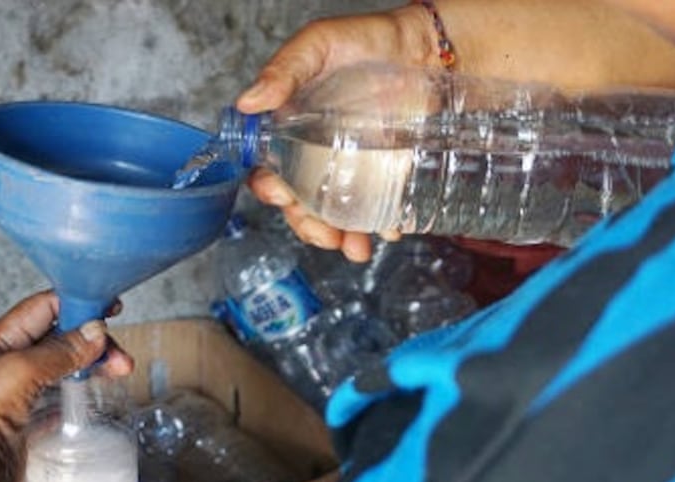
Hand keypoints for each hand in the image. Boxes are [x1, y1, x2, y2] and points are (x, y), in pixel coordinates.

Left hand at [0, 290, 132, 481]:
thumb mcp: (21, 369)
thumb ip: (61, 350)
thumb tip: (94, 332)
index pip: (42, 308)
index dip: (76, 304)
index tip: (109, 309)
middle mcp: (3, 364)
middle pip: (56, 340)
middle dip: (91, 343)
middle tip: (119, 356)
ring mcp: (13, 395)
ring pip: (59, 370)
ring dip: (89, 368)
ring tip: (118, 373)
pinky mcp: (22, 423)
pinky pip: (55, 402)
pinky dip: (74, 396)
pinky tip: (90, 399)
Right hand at [237, 4, 435, 261]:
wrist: (425, 45)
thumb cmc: (364, 40)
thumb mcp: (317, 46)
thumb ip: (283, 72)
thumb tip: (248, 102)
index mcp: (289, 133)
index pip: (268, 173)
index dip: (271, 191)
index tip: (282, 195)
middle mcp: (315, 157)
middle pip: (300, 206)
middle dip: (309, 227)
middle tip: (326, 235)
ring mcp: (351, 170)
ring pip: (336, 215)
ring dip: (341, 237)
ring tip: (356, 248)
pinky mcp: (386, 174)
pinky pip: (378, 209)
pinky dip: (382, 226)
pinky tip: (389, 230)